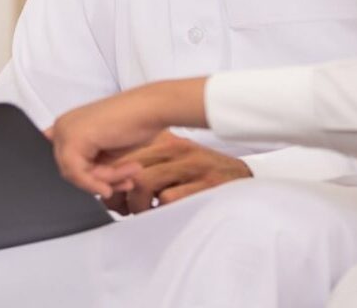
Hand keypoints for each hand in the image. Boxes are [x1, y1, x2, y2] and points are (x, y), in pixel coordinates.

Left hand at [48, 78, 209, 196]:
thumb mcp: (106, 151)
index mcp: (67, 125)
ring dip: (107, 180)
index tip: (111, 185)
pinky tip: (125, 178)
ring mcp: (65, 130)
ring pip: (75, 175)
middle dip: (100, 180)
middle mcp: (62, 125)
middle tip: (125, 180)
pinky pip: (79, 174)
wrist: (152, 109)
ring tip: (131, 172)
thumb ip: (89, 163)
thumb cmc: (136, 123)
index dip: (92, 178)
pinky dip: (101, 182)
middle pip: (70, 171)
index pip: (68, 164)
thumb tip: (80, 180)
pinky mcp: (73, 138)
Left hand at [104, 132, 250, 213]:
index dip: (111, 178)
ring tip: (142, 212)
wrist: (245, 179)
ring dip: (136, 204)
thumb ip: (149, 167)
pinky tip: (163, 215)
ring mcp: (192, 166)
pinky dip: (159, 211)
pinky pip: (167, 199)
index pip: (124, 154)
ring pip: (143, 182)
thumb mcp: (176, 162)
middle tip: (122, 208)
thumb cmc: (203, 175)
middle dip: (119, 193)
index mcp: (167, 141)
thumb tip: (113, 190)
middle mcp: (178, 149)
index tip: (112, 194)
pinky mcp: (205, 185)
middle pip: (129, 167)